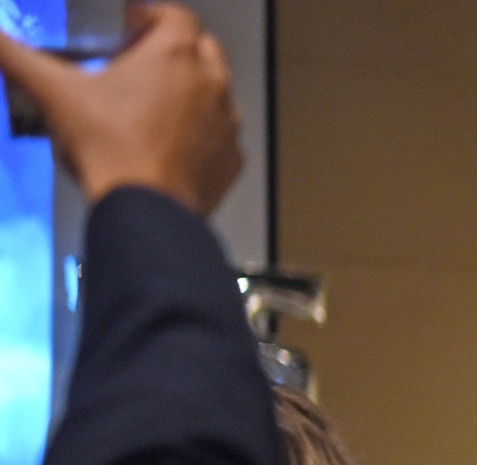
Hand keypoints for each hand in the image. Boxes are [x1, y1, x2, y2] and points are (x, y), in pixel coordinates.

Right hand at [0, 4, 242, 213]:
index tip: (129, 30)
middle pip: (202, 49)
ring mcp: (228, 122)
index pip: (175, 15)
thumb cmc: (106, 144)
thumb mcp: (53, 92)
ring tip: (153, 105)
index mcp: (176, 54)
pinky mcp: (232, 159)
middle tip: (139, 66)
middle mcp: (212, 82)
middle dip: (174, 50)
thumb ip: (16, 57)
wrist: (146, 209)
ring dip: (191, 91)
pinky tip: (170, 143)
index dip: (151, 17)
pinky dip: (202, 132)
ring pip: (216, 92)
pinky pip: (221, 135)